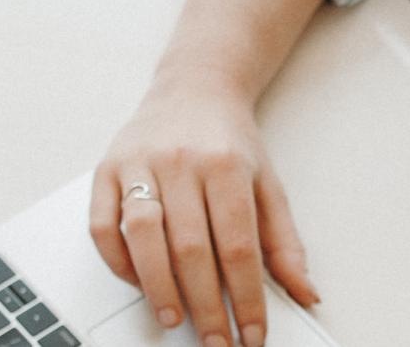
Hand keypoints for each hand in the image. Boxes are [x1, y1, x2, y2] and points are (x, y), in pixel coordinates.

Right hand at [90, 81, 320, 346]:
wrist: (195, 87)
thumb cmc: (230, 140)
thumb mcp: (269, 184)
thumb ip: (285, 242)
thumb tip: (305, 291)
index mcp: (227, 166)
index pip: (238, 246)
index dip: (245, 298)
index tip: (252, 332)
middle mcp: (182, 162)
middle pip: (192, 247)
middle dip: (205, 305)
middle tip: (216, 340)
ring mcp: (140, 164)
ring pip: (144, 236)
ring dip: (158, 287)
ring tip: (174, 318)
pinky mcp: (107, 169)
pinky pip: (104, 224)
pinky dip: (118, 261)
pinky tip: (138, 282)